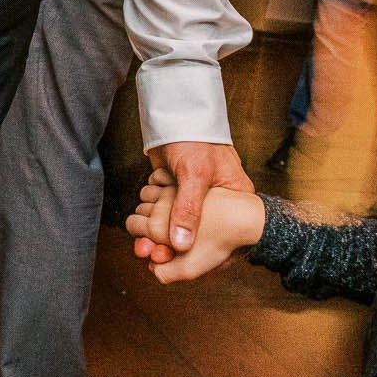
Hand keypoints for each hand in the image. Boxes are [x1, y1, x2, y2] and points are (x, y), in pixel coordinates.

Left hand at [140, 141, 252, 260]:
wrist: (175, 111)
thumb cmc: (195, 138)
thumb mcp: (195, 174)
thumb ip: (189, 209)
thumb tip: (182, 245)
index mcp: (234, 199)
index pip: (226, 238)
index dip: (203, 255)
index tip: (179, 265)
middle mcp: (217, 202)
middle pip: (198, 235)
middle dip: (173, 246)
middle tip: (152, 254)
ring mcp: (195, 196)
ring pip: (177, 224)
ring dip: (158, 233)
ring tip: (143, 243)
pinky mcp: (176, 190)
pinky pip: (164, 211)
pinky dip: (152, 217)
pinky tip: (142, 224)